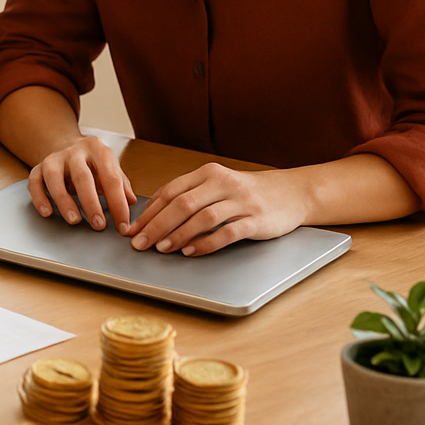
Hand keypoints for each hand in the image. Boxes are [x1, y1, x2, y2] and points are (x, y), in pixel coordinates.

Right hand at [26, 135, 135, 231]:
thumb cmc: (92, 162)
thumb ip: (121, 183)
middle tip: (99, 225)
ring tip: (74, 220)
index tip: (123, 225)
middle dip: (91, 203)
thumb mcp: (110, 167)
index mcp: (98, 150)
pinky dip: (39, 198)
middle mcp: (74, 152)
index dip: (118, 203)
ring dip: (64, 201)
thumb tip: (131, 202)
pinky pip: (34, 182)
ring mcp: (54, 159)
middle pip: (82, 177)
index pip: (110, 178)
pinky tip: (47, 212)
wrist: (66, 144)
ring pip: (55, 178)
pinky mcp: (38, 167)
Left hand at [124, 163, 307, 255]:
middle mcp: (222, 183)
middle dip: (156, 225)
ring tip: (161, 248)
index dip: (149, 212)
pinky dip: (206, 243)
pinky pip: (227, 232)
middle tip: (140, 243)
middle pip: (182, 204)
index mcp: (208, 173)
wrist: (291, 192)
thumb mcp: (216, 187)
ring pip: (202, 217)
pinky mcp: (256, 219)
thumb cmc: (246, 193)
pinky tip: (191, 251)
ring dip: (178, 234)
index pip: (171, 191)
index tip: (133, 229)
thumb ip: (189, 197)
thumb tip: (153, 217)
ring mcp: (241, 201)